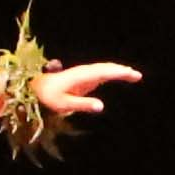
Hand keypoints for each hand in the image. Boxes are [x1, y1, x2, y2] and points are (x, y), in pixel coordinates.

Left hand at [21, 60, 141, 124]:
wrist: (36, 87)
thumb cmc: (49, 97)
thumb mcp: (64, 104)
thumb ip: (83, 104)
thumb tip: (101, 106)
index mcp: (82, 76)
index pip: (104, 72)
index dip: (119, 73)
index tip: (132, 74)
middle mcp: (84, 72)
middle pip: (106, 68)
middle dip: (122, 70)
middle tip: (138, 75)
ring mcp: (84, 73)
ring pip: (104, 69)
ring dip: (118, 70)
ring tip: (132, 75)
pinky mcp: (82, 77)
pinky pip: (101, 72)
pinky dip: (111, 73)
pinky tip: (117, 75)